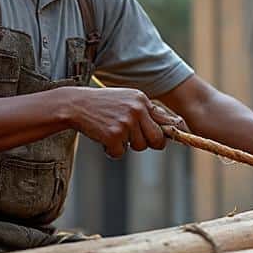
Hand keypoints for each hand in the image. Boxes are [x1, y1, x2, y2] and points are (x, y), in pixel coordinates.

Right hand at [63, 87, 186, 158]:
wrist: (75, 104)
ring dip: (126, 146)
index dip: (171, 133)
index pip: (166, 120)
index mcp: (142, 100)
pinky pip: (120, 153)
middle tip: (136, 142)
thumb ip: (146, 111)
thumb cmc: (103, 104)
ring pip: (138, 147)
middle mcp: (137, 110)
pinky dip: (111, 151)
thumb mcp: (126, 100)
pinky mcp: (114, 135)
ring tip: (113, 133)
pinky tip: (103, 139)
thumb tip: (173, 124)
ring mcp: (126, 123)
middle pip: (156, 139)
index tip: (176, 138)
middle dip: (150, 145)